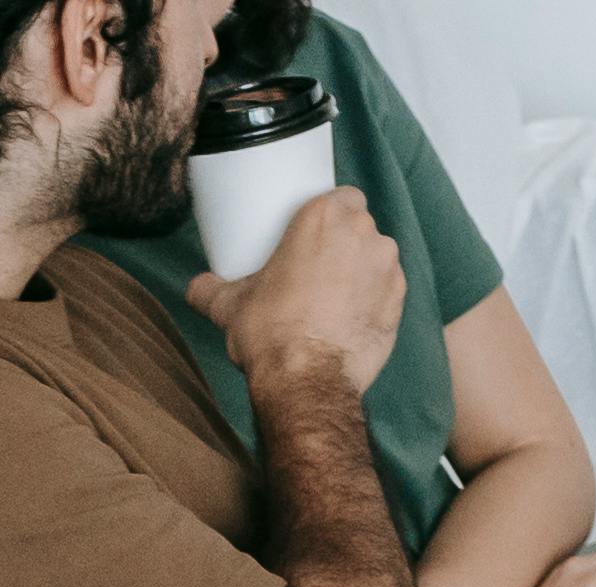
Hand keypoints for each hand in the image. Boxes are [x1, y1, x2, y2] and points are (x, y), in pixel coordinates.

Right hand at [184, 188, 397, 403]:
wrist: (307, 382)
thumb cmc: (271, 333)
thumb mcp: (229, 306)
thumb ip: (208, 289)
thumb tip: (195, 288)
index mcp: (324, 217)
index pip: (342, 196)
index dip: (331, 214)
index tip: (314, 234)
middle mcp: (364, 234)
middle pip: (359, 227)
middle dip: (343, 243)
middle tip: (317, 269)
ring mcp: (388, 268)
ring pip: (376, 258)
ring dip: (360, 271)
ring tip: (333, 298)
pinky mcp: (400, 303)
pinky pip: (387, 291)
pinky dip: (372, 301)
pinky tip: (349, 319)